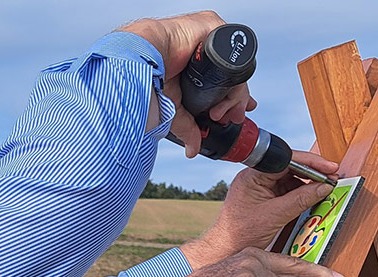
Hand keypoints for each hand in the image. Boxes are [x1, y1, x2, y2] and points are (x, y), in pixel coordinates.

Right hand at [118, 11, 254, 149]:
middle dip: (237, 100)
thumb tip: (192, 149)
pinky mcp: (212, 26)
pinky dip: (235, 74)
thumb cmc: (145, 77)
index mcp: (194, 68)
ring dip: (236, 92)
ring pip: (235, 68)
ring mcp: (209, 38)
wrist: (140, 59)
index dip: (231, 99)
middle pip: (232, 77)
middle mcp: (202, 52)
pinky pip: (234, 52)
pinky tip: (227, 90)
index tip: (235, 114)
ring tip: (224, 110)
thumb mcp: (171, 109)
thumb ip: (186, 127)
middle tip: (234, 116)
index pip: (221, 83)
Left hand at [180, 151, 339, 269]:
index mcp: (253, 175)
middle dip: (312, 173)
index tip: (329, 168)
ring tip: (326, 189)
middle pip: (290, 167)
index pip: (286, 160)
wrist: (225, 250)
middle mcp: (255, 177)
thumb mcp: (276, 216)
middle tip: (332, 178)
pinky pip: (286, 190)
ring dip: (308, 184)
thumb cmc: (240, 234)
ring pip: (290, 179)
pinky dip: (301, 194)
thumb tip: (324, 187)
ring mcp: (259, 187)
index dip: (311, 163)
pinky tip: (313, 198)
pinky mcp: (263, 197)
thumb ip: (301, 199)